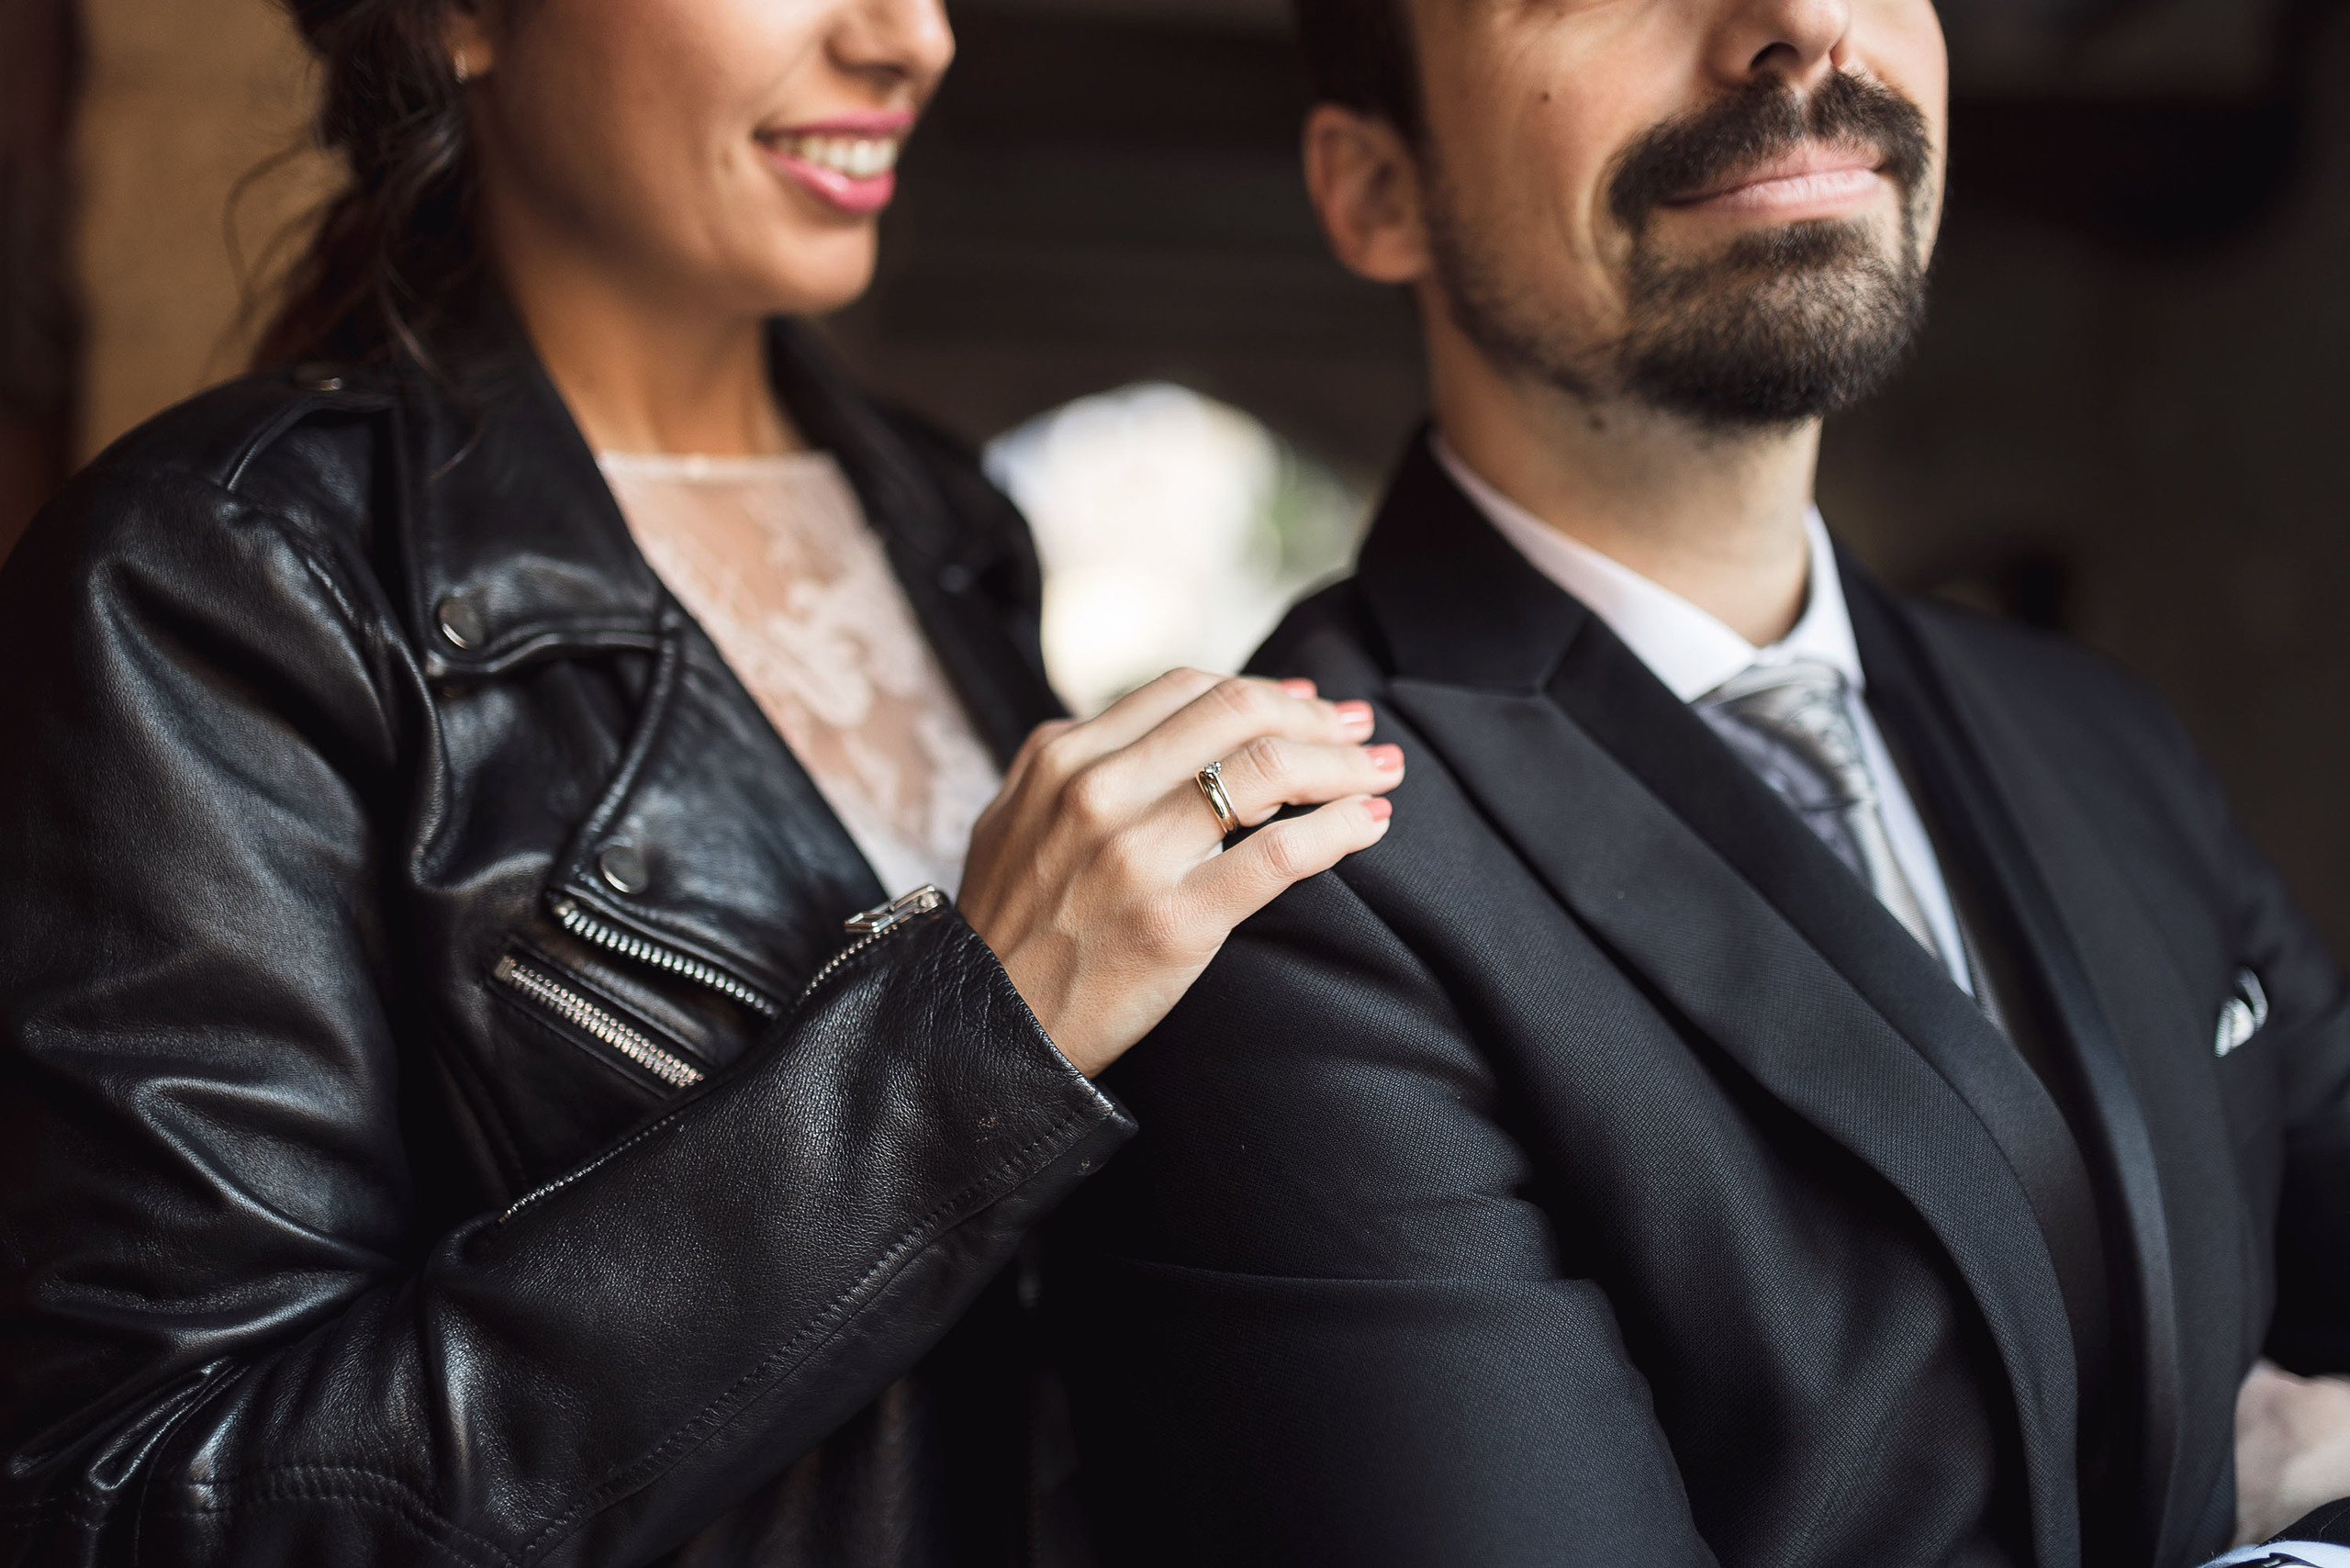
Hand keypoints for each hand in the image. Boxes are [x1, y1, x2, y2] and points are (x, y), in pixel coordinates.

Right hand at [958, 669, 1402, 1076]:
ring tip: (1381, 772)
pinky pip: (1280, 854)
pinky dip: (1339, 827)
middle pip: (1238, 714)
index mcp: (1063, 758)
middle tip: (1359, 731)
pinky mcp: (1176, 922)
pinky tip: (1369, 823)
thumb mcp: (1015, 817)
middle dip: (1315, 717)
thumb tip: (1167, 722)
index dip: (1263, 689)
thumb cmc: (1010, 928)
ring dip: (1342, 764)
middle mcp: (1098, 792)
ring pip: (1268, 771)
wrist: (982, 1033)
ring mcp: (1137, 856)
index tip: (1308, 704)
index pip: (1188, 690)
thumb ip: (1077, 762)